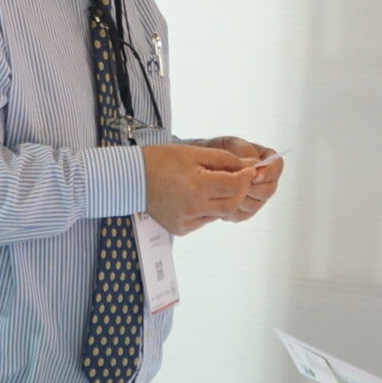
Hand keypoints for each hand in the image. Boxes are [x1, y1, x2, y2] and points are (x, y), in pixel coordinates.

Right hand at [143, 143, 257, 233]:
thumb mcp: (195, 153)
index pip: (236, 186)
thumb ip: (225, 160)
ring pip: (220, 214)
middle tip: (237, 178)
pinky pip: (205, 220)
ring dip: (224, 199)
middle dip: (239, 190)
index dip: (246, 177)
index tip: (248, 170)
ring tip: (211, 184)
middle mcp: (192, 209)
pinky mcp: (181, 229)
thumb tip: (248, 168)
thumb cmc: (161, 161)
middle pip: (232, 203)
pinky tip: (197, 196)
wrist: (132, 178)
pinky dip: (209, 208)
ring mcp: (186, 222)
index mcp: (196, 187)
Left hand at [199, 136, 285, 223]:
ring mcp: (255, 197)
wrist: (200, 165)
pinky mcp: (244, 209)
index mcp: (266, 161)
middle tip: (236, 186)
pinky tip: (220, 203)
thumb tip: (255, 166)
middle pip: (269, 190)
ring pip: (256, 205)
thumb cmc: (216, 149)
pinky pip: (243, 215)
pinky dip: (232, 211)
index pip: (277, 167)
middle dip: (252, 189)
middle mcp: (265, 180)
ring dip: (240, 200)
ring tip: (224, 194)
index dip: (269, 172)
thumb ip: (245, 153)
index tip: (254, 174)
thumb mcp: (230, 145)